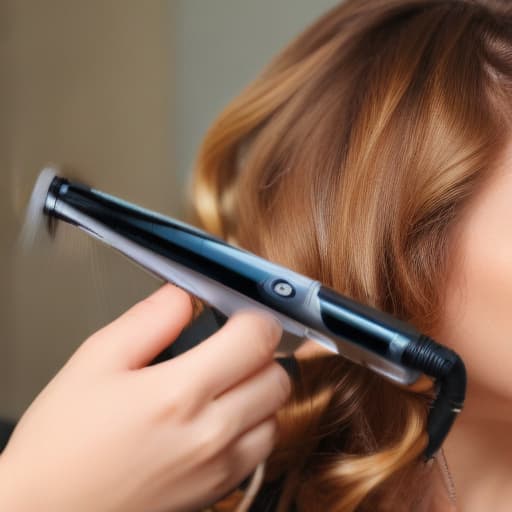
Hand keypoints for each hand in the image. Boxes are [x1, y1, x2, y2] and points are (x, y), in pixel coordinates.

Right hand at [0, 284, 289, 511]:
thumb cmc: (63, 444)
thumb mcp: (96, 361)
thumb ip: (149, 319)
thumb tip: (184, 295)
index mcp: (180, 393)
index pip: (256, 339)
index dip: (256, 317)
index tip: (242, 315)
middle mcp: (210, 434)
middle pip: (277, 377)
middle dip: (261, 353)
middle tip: (232, 346)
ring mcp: (219, 468)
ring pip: (276, 414)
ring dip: (260, 391)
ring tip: (225, 383)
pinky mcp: (218, 490)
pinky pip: (262, 449)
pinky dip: (255, 426)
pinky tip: (221, 418)